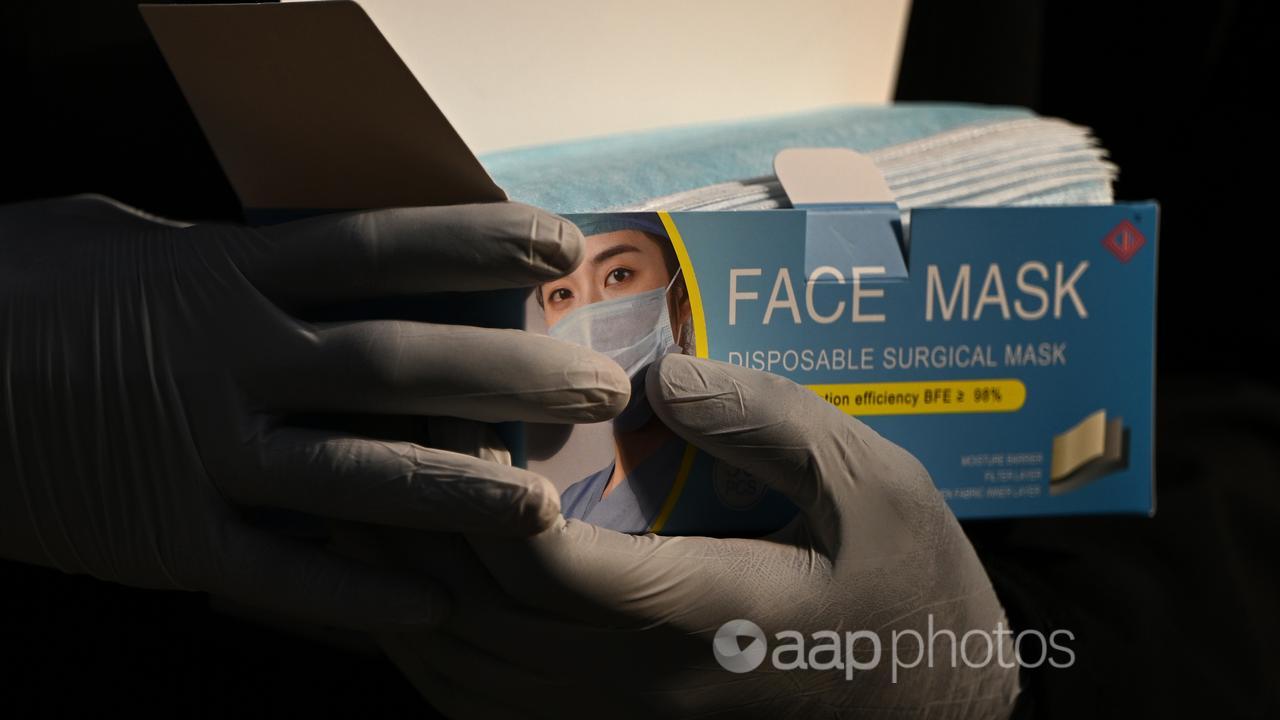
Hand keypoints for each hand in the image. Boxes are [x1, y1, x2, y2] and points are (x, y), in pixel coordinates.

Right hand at [0, 194, 626, 630]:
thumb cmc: (18, 293)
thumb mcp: (115, 237)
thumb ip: (219, 247)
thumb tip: (294, 242)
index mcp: (222, 275)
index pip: (377, 250)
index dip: (473, 245)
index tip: (559, 247)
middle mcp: (231, 361)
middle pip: (394, 365)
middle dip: (505, 377)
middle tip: (598, 389)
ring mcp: (202, 454)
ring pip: (357, 475)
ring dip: (460, 492)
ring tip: (547, 504)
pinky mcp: (168, 539)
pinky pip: (282, 574)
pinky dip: (359, 595)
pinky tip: (436, 608)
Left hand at [378, 355, 1019, 717]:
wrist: (935, 704)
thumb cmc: (909, 587)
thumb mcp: (870, 485)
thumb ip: (768, 423)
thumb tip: (657, 375)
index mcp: (698, 616)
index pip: (545, 560)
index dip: (480, 487)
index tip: (457, 409)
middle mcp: (638, 686)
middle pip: (480, 611)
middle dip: (415, 522)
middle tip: (381, 431)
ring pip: (465, 669)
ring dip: (403, 586)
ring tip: (365, 502)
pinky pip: (487, 706)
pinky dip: (430, 649)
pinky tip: (412, 593)